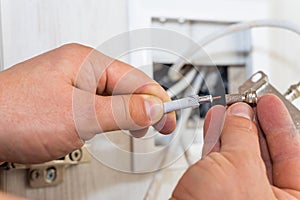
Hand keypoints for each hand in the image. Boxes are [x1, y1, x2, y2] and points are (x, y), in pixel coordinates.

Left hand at [0, 43, 175, 162]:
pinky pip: (98, 105)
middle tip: (160, 126)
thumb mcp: (80, 115)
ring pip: (113, 97)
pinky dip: (111, 117)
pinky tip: (113, 125)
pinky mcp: (64, 100)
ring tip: (139, 129)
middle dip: (145, 107)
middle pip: (127, 86)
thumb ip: (122, 111)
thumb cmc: (15, 114)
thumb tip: (154, 107)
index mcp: (87, 62)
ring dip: (129, 113)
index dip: (158, 100)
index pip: (137, 79)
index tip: (170, 119)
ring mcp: (72, 85)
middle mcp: (80, 69)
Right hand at [172, 94, 299, 198]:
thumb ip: (241, 136)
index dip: (279, 122)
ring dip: (231, 130)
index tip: (269, 102)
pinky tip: (213, 127)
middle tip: (245, 103)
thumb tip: (240, 115)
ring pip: (240, 158)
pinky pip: (221, 165)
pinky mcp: (218, 197)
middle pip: (267, 154)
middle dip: (252, 124)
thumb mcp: (236, 169)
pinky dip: (216, 144)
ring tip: (226, 110)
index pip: (294, 152)